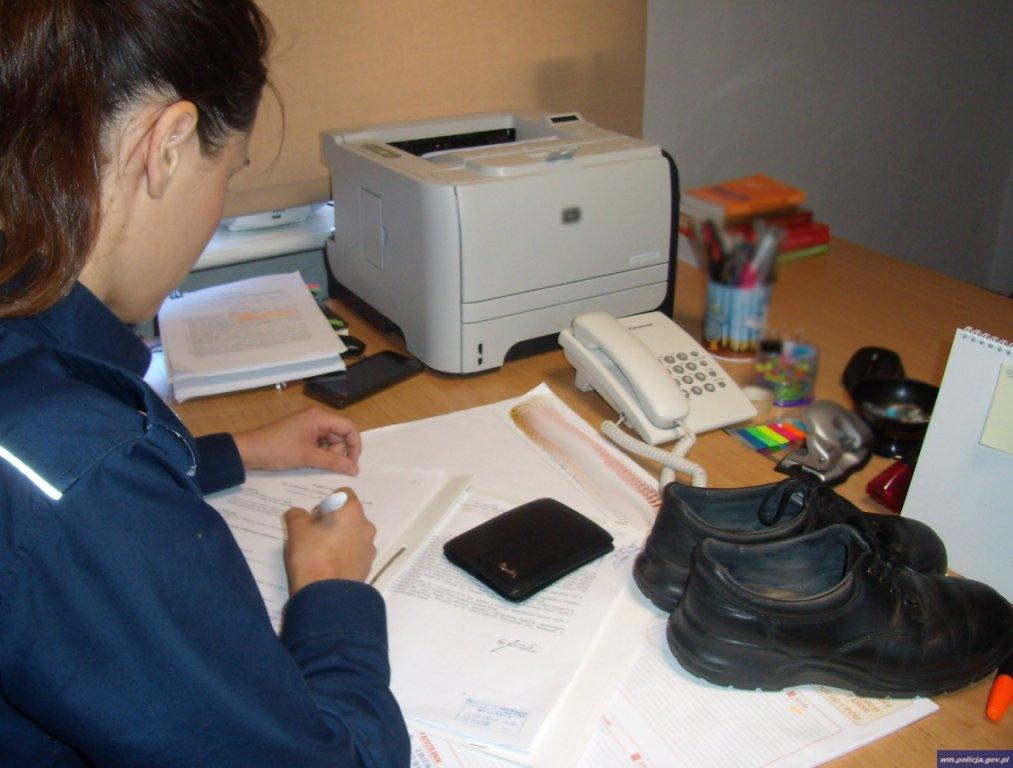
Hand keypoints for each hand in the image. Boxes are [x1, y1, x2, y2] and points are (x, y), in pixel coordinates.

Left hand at [232, 407, 361, 475]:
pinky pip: (319, 445)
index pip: (349, 428)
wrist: (247, 451)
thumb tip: (355, 469)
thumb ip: (334, 462)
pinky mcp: (302, 435)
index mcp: (320, 417)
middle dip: (337, 452)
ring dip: (326, 455)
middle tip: (324, 465)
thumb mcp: (307, 457)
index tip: (352, 464)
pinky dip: (318, 455)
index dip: (355, 445)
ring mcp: (309, 427)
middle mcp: (317, 418)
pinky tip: (307, 462)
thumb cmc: (277, 449)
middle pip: (340, 436)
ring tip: (311, 463)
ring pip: (330, 442)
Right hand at [283, 488, 376, 589]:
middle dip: (334, 521)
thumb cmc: (311, 554)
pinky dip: (346, 555)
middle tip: (315, 535)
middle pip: (349, 515)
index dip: (328, 502)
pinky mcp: (368, 565)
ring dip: (341, 538)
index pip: (343, 493)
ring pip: (354, 534)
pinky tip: (330, 566)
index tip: (315, 516)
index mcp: (351, 510)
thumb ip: (297, 515)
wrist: (325, 594)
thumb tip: (298, 513)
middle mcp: (366, 525)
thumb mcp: (296, 530)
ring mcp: (369, 546)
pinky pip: (356, 553)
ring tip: (322, 553)